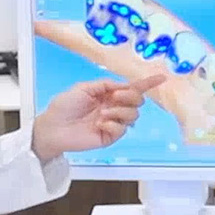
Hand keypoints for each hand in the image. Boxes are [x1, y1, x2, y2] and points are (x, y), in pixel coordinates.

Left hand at [31, 74, 165, 161]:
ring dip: (120, 111)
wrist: (53, 127)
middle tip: (115, 97)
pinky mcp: (109, 136)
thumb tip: (123, 85)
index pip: (131, 88)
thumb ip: (106, 84)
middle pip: (137, 101)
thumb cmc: (63, 106)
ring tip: (102, 113)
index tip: (161, 78)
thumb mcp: (84, 87)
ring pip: (133, 115)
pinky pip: (122, 129)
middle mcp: (112, 107)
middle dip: (130, 97)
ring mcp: (112, 122)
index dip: (147, 83)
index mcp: (107, 94)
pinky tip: (100, 123)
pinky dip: (113, 124)